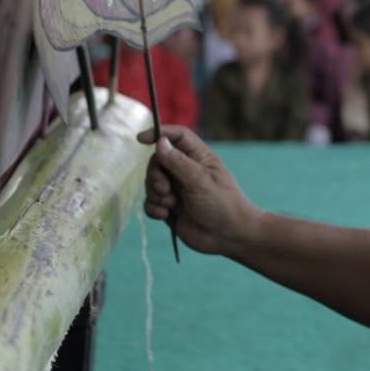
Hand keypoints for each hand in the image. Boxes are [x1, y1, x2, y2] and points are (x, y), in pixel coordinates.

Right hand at [141, 126, 260, 256]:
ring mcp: (177, 189)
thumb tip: (159, 142)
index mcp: (199, 157)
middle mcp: (186, 170)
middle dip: (155, 174)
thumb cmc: (222, 204)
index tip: (140, 139)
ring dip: (156, 193)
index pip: (177, 136)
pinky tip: (166, 215)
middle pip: (158, 160)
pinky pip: (151, 202)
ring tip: (171, 204)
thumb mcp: (200, 180)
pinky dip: (154, 208)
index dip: (159, 133)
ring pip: (152, 182)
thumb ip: (178, 162)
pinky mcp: (170, 208)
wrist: (229, 237)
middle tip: (164, 188)